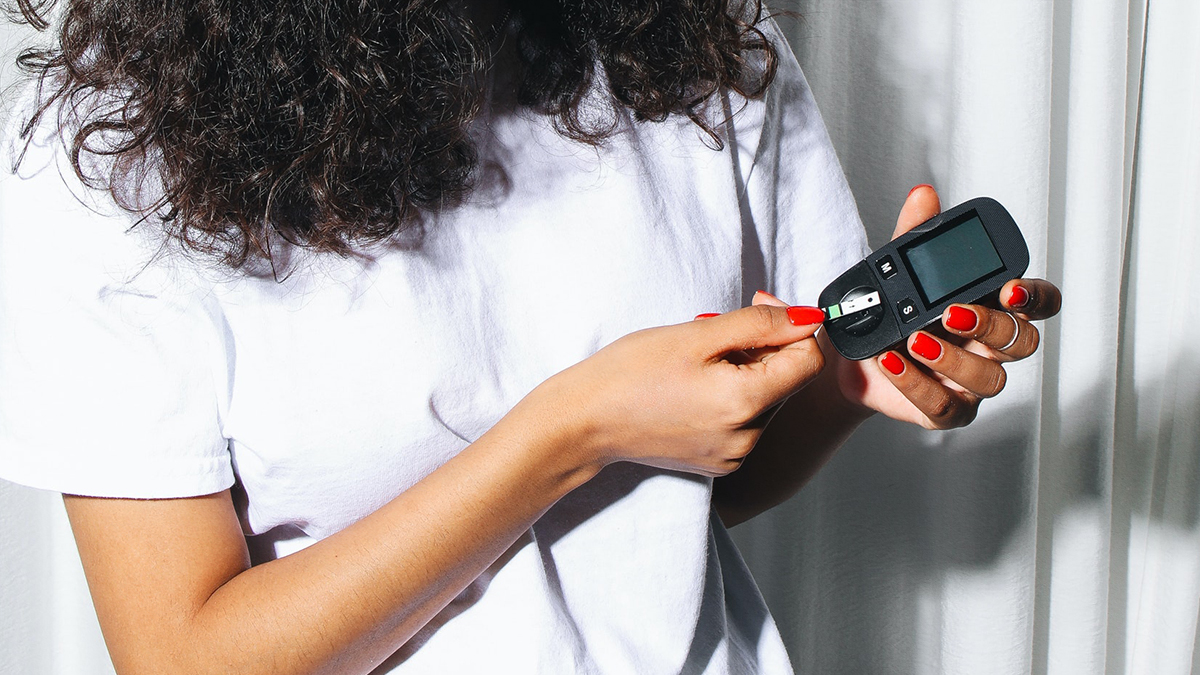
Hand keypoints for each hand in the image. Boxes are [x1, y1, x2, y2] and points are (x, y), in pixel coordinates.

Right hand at [522, 304, 827, 476]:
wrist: (584, 421)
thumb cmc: (629, 374)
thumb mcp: (696, 334)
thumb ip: (760, 324)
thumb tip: (809, 318)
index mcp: (746, 403)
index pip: (810, 360)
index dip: (792, 326)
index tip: (758, 309)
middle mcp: (748, 437)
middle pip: (787, 378)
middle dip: (762, 347)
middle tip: (714, 332)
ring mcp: (734, 454)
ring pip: (765, 398)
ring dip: (744, 371)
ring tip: (696, 363)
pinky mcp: (719, 462)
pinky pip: (743, 420)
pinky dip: (729, 396)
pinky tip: (693, 387)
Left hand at [755, 185, 1061, 429]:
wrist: (848, 359)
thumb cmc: (889, 314)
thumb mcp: (896, 270)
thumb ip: (914, 236)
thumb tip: (924, 196)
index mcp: (993, 307)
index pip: (1039, 303)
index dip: (1035, 297)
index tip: (1011, 287)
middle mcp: (991, 348)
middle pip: (1021, 342)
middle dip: (990, 325)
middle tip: (951, 312)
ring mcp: (972, 383)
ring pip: (990, 379)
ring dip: (953, 358)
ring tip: (914, 340)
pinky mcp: (946, 411)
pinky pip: (944, 406)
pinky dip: (917, 384)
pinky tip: (893, 363)